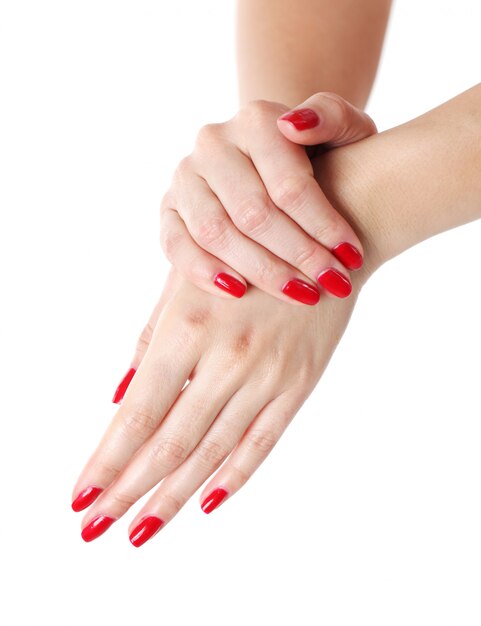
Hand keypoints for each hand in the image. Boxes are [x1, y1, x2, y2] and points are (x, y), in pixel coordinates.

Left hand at [71, 265, 363, 544]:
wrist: (324, 243)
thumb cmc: (243, 256)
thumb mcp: (187, 281)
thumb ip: (152, 339)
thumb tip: (118, 397)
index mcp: (189, 326)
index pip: (138, 412)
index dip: (106, 460)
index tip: (80, 498)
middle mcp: (228, 357)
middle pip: (169, 441)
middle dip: (127, 490)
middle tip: (94, 529)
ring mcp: (268, 375)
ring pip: (212, 451)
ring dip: (172, 496)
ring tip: (140, 529)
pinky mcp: (299, 385)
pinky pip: (262, 442)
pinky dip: (233, 477)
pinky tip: (206, 503)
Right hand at [160, 92, 376, 304]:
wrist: (270, 164)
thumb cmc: (316, 154)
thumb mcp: (342, 130)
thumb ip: (332, 116)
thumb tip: (294, 125)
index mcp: (256, 120)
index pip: (289, 185)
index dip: (323, 226)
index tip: (352, 258)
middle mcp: (213, 143)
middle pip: (254, 213)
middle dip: (298, 256)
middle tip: (331, 285)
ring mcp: (186, 176)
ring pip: (215, 232)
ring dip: (259, 270)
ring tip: (299, 294)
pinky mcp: (168, 208)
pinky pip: (175, 245)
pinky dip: (203, 272)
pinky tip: (238, 292)